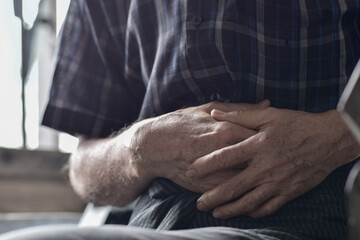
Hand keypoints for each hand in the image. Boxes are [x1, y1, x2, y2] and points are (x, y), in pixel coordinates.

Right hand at [127, 101, 269, 192]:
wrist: (153, 146)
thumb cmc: (180, 123)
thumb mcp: (208, 108)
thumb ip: (239, 108)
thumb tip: (267, 103)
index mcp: (226, 129)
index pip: (262, 135)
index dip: (276, 137)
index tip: (284, 137)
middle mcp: (225, 151)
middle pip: (258, 158)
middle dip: (272, 157)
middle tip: (282, 155)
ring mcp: (217, 171)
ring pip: (248, 176)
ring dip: (261, 174)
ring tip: (271, 169)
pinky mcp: (208, 185)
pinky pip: (233, 189)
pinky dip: (246, 187)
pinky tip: (252, 182)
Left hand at [187, 107, 359, 217]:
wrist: (329, 139)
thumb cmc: (297, 124)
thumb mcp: (268, 115)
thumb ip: (239, 115)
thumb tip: (214, 114)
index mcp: (258, 145)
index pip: (225, 157)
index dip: (205, 165)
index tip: (191, 172)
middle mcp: (266, 166)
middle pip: (233, 186)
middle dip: (213, 197)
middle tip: (199, 203)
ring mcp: (278, 182)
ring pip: (249, 201)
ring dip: (231, 209)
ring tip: (216, 213)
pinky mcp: (290, 191)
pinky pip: (270, 207)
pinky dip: (255, 212)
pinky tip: (245, 212)